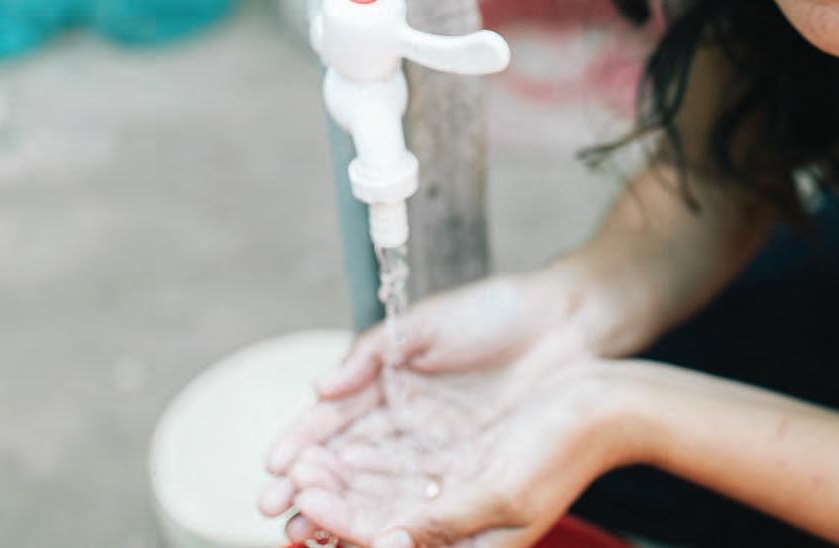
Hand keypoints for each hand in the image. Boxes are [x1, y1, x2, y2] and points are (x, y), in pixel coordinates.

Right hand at [261, 270, 600, 542]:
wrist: (566, 325)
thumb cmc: (495, 313)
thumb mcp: (428, 323)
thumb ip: (373, 352)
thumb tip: (319, 387)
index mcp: (385, 384)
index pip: (330, 422)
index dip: (299, 445)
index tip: (272, 470)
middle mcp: (402, 423)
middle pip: (344, 464)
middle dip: (308, 491)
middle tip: (277, 517)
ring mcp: (433, 449)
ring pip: (375, 488)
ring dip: (340, 513)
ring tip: (306, 535)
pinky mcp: (466, 469)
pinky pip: (421, 499)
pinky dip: (391, 518)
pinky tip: (368, 535)